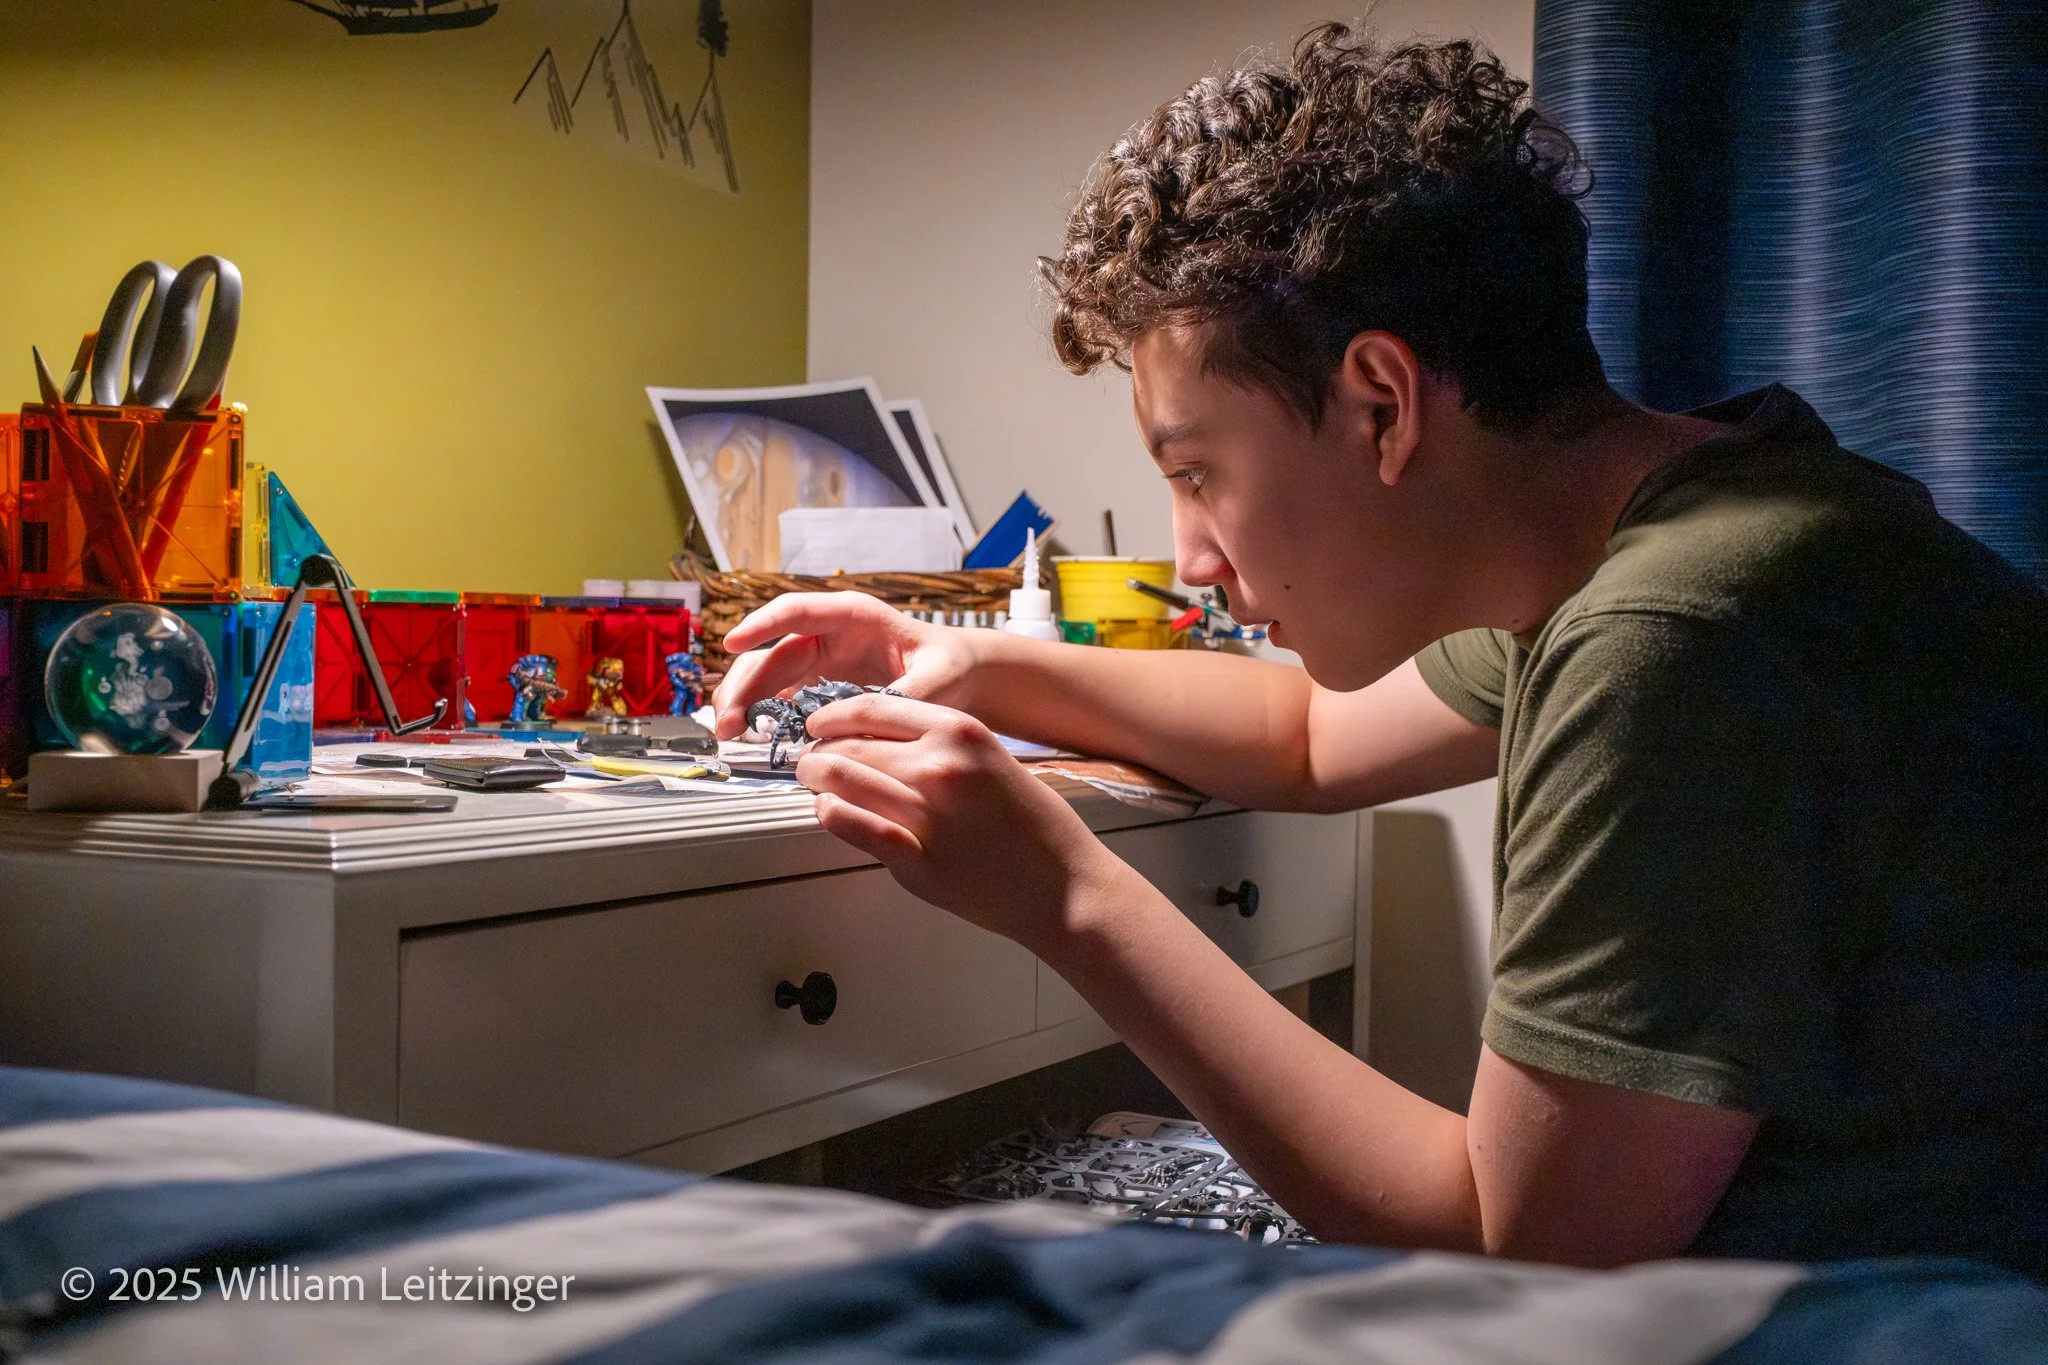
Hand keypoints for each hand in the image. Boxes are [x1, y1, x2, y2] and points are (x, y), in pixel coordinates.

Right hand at [712, 593, 980, 739]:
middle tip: (728, 721)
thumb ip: (905, 697)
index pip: (797, 612)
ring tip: (730, 733)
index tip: (732, 643)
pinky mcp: (819, 684)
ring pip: (768, 675)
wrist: (963, 676)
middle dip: (744, 684)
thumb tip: (867, 725)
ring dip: (745, 702)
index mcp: (854, 617)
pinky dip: (762, 715)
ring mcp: (821, 659)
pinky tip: (750, 736)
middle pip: (772, 652)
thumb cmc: (951, 666)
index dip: (762, 625)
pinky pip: (781, 695)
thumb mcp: (937, 679)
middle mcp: (830, 633)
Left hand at [795, 692, 1126, 948]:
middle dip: (817, 750)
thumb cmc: (1036, 827)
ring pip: (838, 780)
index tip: (820, 722)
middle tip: (809, 759)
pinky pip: (847, 825)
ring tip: (814, 783)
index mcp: (960, 732)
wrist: (1063, 886)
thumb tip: (879, 742)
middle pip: (847, 744)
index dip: (833, 714)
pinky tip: (831, 812)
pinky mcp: (913, 860)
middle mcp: (939, 766)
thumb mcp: (995, 760)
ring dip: (815, 780)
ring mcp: (923, 814)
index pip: (873, 707)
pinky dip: (829, 814)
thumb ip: (941, 745)